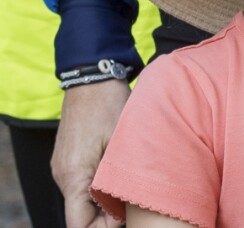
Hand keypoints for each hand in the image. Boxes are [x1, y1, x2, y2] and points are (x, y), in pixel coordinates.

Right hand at [52, 79, 130, 227]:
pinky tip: (119, 170)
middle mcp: (62, 174)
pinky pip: (82, 181)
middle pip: (81, 214)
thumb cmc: (109, 105)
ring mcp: (63, 165)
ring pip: (82, 198)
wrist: (92, 77)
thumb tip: (121, 211)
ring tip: (130, 185)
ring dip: (104, 198)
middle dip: (107, 215)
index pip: (80, 225)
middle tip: (134, 203)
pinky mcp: (68, 156)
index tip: (126, 218)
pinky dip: (99, 183)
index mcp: (73, 175)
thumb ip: (117, 179)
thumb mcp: (120, 142)